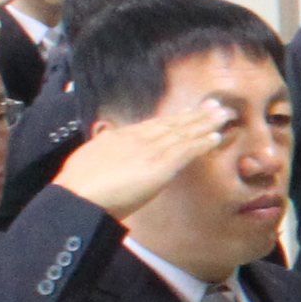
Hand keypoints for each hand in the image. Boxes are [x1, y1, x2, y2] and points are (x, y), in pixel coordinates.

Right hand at [61, 94, 234, 217]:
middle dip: (194, 114)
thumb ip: (102, 157)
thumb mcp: (87, 163)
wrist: (77, 196)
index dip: (172, 118)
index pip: (151, 125)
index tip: (186, 112)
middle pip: (171, 123)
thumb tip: (106, 160)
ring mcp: (150, 149)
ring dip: (206, 123)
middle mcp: (136, 138)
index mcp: (118, 137)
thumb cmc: (77, 188)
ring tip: (223, 115)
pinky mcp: (160, 163)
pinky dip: (203, 142)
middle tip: (214, 105)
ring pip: (183, 132)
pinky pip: (188, 150)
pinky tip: (217, 136)